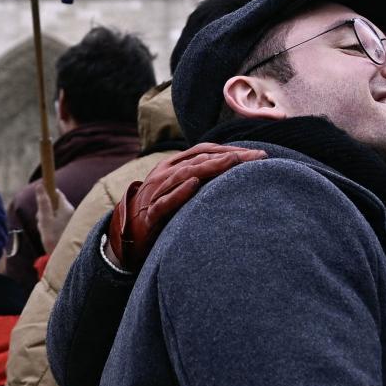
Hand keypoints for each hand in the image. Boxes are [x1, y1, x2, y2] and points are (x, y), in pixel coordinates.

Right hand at [32, 172, 73, 254]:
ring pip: (53, 213)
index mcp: (66, 207)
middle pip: (54, 203)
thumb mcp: (45, 219)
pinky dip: (50, 226)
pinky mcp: (67, 228)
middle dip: (44, 210)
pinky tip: (48, 234)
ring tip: (44, 230)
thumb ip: (43, 202)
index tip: (39, 202)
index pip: (56, 193)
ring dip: (46, 219)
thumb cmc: (53, 238)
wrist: (62, 258)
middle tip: (41, 221)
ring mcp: (69, 220)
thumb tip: (40, 185)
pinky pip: (56, 222)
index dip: (46, 194)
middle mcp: (70, 212)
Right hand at [102, 145, 264, 271]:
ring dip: (210, 167)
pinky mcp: (150, 214)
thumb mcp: (178, 191)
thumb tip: (233, 173)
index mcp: (172, 166)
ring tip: (233, 162)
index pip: (204, 151)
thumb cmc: (159, 212)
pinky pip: (165, 201)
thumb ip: (199, 180)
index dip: (229, 150)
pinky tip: (195, 184)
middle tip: (257, 156)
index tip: (257, 154)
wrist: (127, 235)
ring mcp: (156, 192)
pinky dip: (179, 192)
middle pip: (199, 159)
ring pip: (184, 174)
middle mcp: (164, 174)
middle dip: (229, 156)